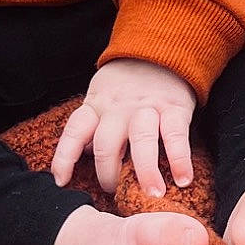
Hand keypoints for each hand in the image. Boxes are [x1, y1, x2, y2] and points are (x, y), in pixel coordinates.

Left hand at [50, 58, 194, 198]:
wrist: (161, 50)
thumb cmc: (127, 83)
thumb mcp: (102, 95)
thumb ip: (95, 123)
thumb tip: (85, 154)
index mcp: (97, 104)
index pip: (75, 131)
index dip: (65, 157)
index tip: (61, 181)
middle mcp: (119, 108)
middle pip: (106, 144)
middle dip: (109, 174)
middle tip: (116, 192)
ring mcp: (147, 108)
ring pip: (141, 141)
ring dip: (145, 171)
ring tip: (152, 195)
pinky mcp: (175, 109)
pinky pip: (175, 137)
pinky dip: (179, 160)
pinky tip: (183, 180)